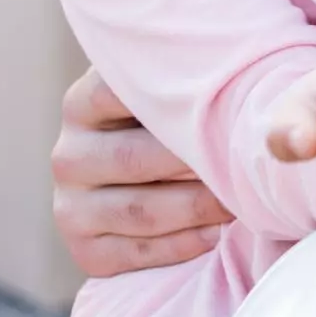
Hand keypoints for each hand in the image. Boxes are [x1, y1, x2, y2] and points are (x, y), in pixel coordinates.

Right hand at [51, 68, 232, 276]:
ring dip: (197, 207)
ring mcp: (69, 206)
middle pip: (136, 158)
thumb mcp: (172, 89)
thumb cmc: (179, 121)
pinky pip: (136, 254)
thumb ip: (188, 75)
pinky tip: (217, 233)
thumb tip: (232, 62)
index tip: (229, 107)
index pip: (124, 96)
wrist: (156, 182)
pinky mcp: (84, 250)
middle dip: (197, 162)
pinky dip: (182, 245)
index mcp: (83, 103)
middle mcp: (68, 154)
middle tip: (247, 162)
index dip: (182, 105)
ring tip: (242, 199)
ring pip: (140, 211)